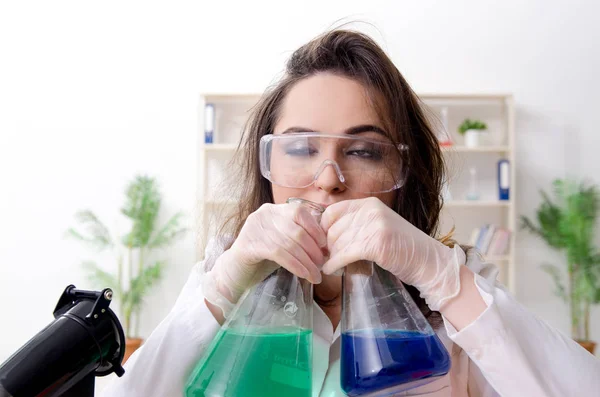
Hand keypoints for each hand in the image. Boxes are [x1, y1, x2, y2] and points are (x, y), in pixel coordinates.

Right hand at [203, 202, 325, 314]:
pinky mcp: (249, 245)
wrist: (234, 273)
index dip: (315, 229)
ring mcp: (254, 228)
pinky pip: (279, 253)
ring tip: (316, 276)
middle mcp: (263, 215)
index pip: (299, 211)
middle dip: (313, 250)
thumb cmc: (261, 259)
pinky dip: (296, 265)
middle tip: (322, 266)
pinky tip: (304, 275)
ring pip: (290, 243)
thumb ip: (299, 239)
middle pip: (297, 229)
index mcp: (273, 210)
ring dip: (307, 262)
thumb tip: (325, 247)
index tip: (325, 246)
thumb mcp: (282, 243)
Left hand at [320, 197, 463, 309]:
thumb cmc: (402, 249)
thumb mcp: (378, 227)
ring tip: (328, 266)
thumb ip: (357, 225)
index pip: (332, 211)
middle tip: (324, 259)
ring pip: (338, 243)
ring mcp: (374, 226)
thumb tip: (327, 235)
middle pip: (333, 229)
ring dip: (330, 257)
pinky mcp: (376, 244)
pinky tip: (331, 270)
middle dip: (326, 246)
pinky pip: (345, 254)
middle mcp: (371, 211)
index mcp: (370, 204)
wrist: (428, 262)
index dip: (323, 229)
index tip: (321, 243)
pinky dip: (335, 264)